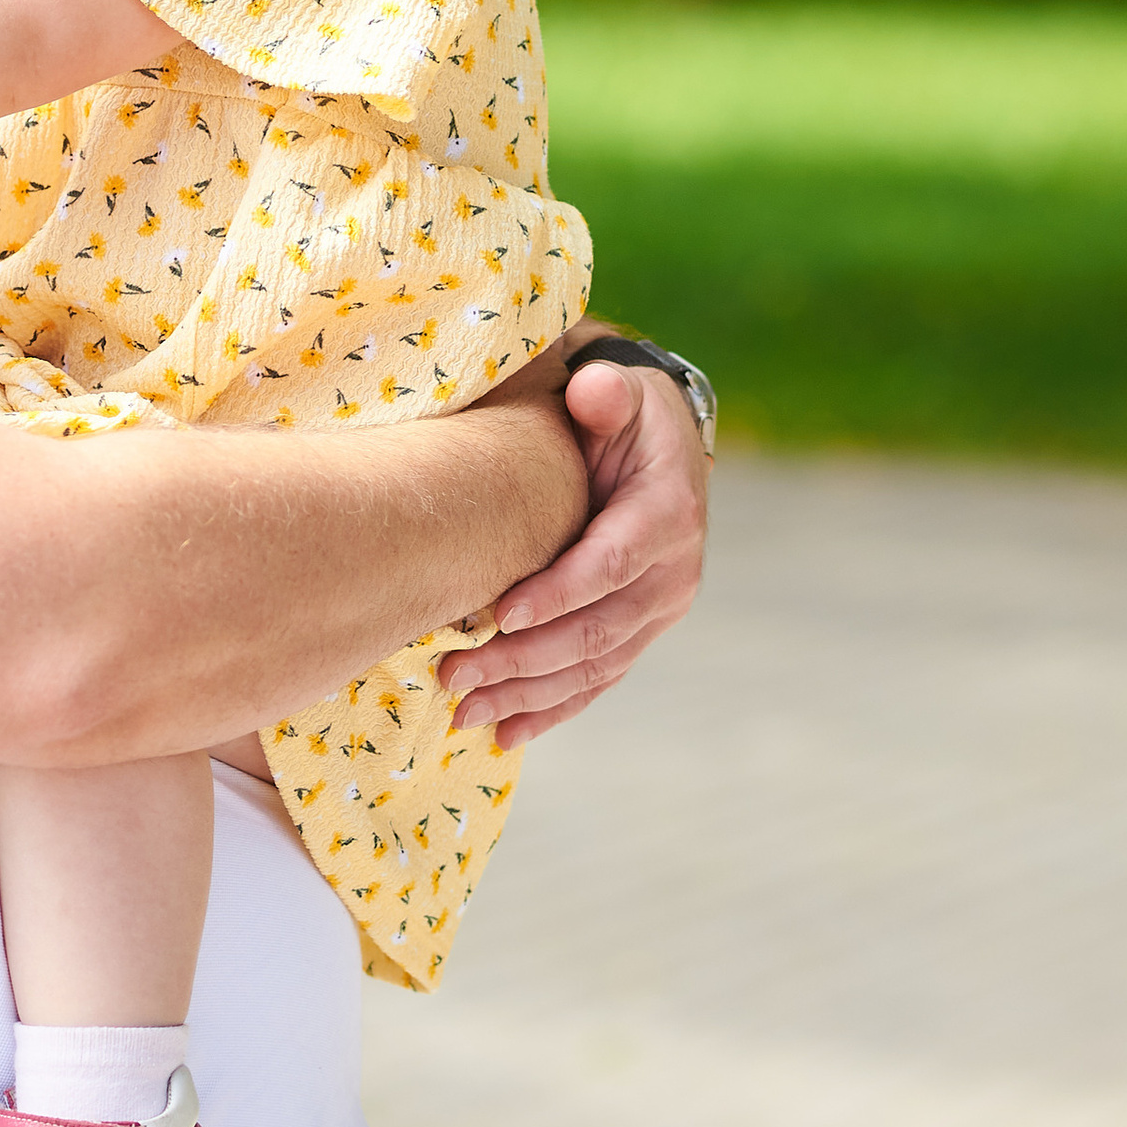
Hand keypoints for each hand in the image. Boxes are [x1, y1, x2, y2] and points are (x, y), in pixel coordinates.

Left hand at [439, 358, 708, 747]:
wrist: (659, 449)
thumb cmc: (623, 416)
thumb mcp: (621, 392)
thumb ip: (607, 393)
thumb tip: (593, 391)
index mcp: (668, 516)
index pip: (608, 565)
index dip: (555, 595)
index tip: (497, 617)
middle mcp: (672, 575)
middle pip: (593, 631)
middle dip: (521, 659)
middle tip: (454, 674)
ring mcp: (656, 613)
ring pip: (590, 667)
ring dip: (525, 695)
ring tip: (462, 711)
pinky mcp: (636, 635)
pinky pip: (594, 682)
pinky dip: (550, 711)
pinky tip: (503, 735)